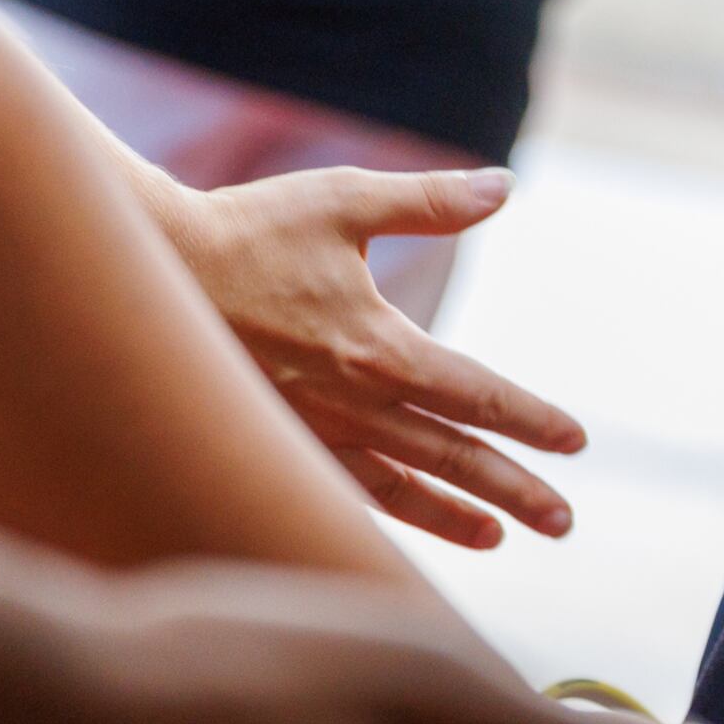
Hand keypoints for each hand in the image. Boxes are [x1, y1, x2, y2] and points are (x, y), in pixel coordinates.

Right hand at [141, 162, 587, 550]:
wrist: (147, 272)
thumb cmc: (248, 229)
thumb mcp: (344, 201)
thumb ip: (429, 202)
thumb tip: (503, 188)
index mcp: (379, 350)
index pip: (477, 396)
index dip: (531, 420)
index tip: (575, 442)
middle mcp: (353, 406)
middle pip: (453, 457)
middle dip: (515, 490)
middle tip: (564, 521)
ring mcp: (313, 434)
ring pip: (402, 488)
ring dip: (456, 516)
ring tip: (499, 535)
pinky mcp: (278, 442)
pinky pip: (345, 490)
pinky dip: (388, 512)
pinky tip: (412, 518)